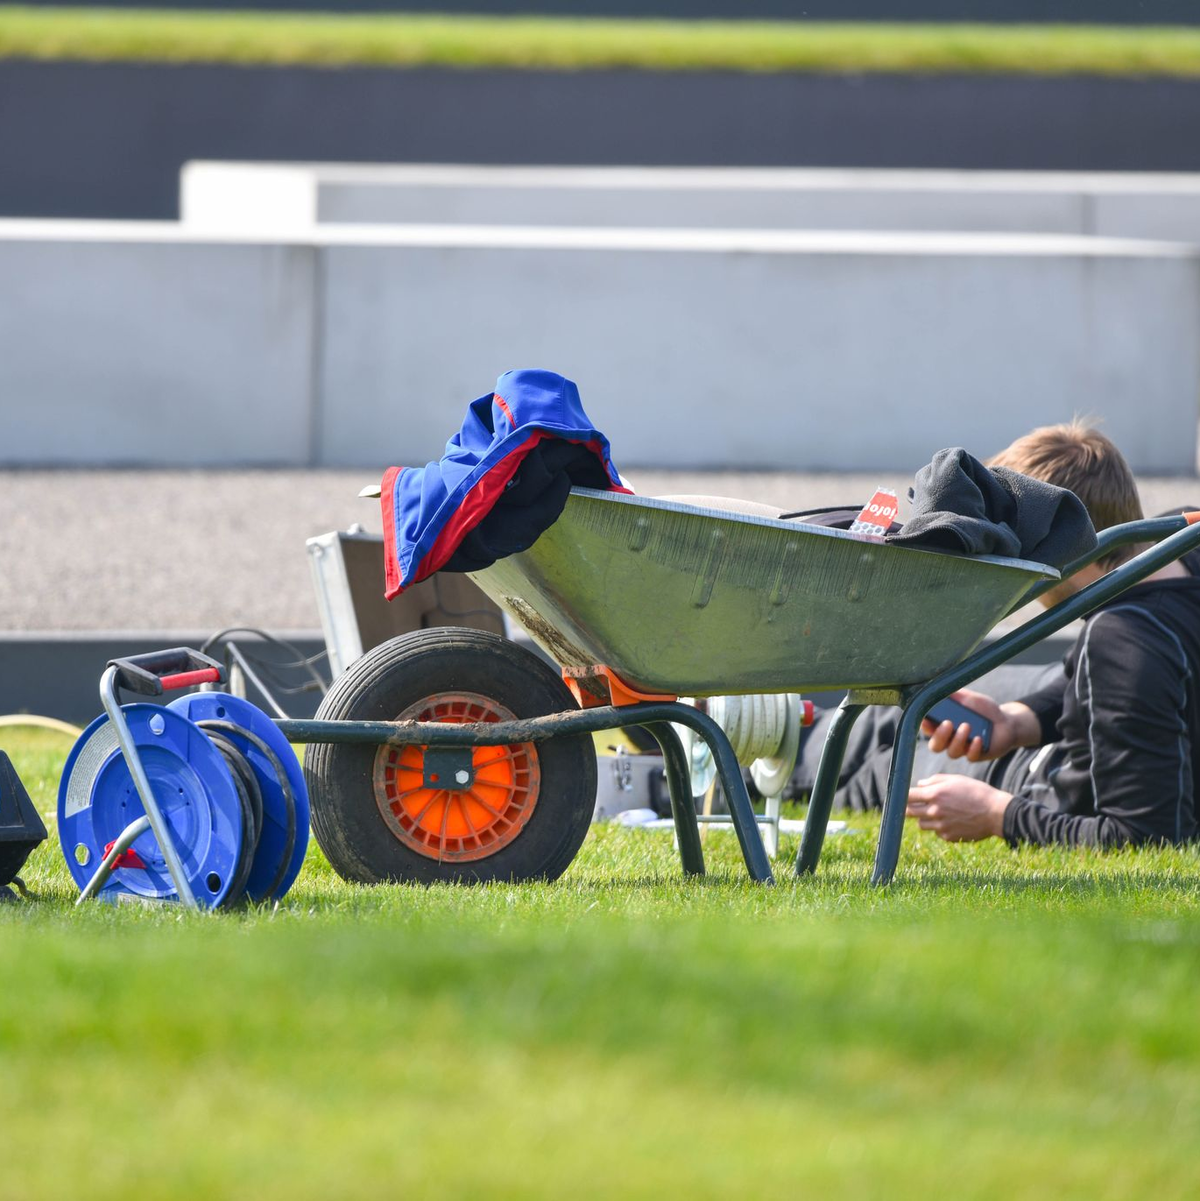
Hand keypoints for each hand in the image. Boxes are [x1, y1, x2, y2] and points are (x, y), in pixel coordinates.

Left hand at [906, 774, 1011, 841]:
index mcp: (935, 795)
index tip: (901, 795)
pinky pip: (936, 832)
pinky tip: (953, 821)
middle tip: (917, 804)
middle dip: (910, 807)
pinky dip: (940, 827)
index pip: (907, 796)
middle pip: (909, 812)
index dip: (902, 795)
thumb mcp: (956, 780)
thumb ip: (934, 781)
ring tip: (940, 812)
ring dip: (925, 818)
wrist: (996, 813)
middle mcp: (935, 811)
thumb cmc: (977, 792)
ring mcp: (941, 826)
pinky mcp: (948, 837)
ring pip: (921, 824)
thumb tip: (919, 785)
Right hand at [920, 689, 1039, 762]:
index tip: (927, 718)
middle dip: (939, 736)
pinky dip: (973, 748)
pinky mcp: (977, 755)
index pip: (928, 729)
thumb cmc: (984, 709)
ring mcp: (963, 749)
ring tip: (967, 726)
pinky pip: (970, 757)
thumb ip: (953, 694)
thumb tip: (937, 686)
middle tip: (948, 723)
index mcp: (944, 726)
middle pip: (935, 746)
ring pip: (952, 752)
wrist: (1006, 721)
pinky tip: (979, 739)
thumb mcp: (968, 698)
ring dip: (958, 740)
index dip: (925, 726)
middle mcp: (950, 740)